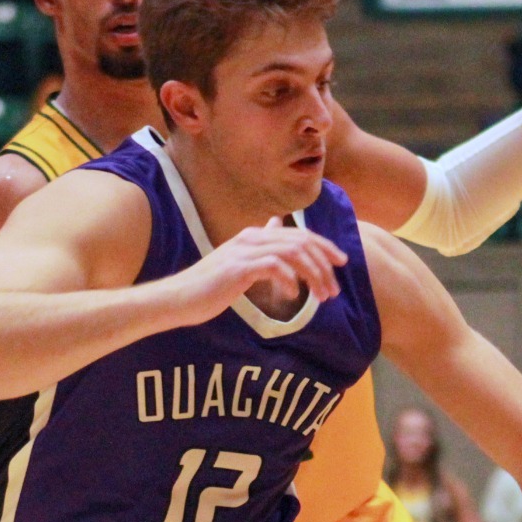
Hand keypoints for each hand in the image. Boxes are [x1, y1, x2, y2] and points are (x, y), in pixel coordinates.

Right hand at [164, 218, 344, 326]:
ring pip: (293, 253)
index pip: (299, 234)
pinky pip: (274, 267)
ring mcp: (244, 251)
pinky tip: (292, 295)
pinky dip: (289, 280)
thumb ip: (261, 245)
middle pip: (301, 241)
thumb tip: (276, 223)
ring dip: (313, 276)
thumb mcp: (240, 261)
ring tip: (320, 297)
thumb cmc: (211, 286)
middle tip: (334, 289)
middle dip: (324, 265)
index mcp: (255, 235)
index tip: (341, 263)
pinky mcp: (239, 267)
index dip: (324, 247)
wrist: (180, 298)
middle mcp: (251, 237)